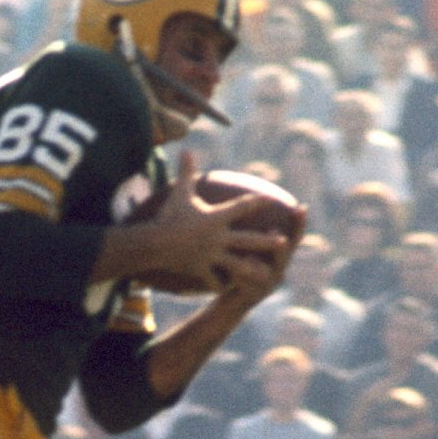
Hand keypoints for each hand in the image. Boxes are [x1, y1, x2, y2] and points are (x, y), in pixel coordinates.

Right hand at [147, 152, 297, 295]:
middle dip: (267, 241)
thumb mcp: (179, 192)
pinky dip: (219, 285)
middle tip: (284, 242)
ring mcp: (210, 255)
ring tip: (267, 274)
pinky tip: (228, 290)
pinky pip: (213, 279)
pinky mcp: (200, 269)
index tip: (271, 200)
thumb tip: (186, 148)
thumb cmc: (167, 216)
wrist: (153, 243)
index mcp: (216, 218)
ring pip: (236, 265)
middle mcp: (218, 238)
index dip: (257, 202)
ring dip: (252, 269)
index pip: (242, 207)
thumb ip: (186, 172)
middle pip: (248, 240)